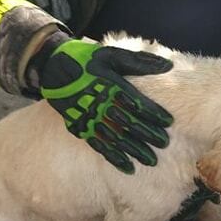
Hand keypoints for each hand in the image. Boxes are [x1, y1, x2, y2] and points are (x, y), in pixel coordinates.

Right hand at [39, 39, 172, 172]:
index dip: (152, 112)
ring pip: (114, 137)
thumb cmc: (86, 59)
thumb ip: (139, 61)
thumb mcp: (112, 54)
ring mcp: (88, 117)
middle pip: (126, 122)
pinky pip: (98, 145)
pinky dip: (113, 157)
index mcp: (109, 84)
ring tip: (150, 160)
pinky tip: (127, 166)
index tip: (168, 121)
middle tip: (164, 144)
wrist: (51, 66)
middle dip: (146, 134)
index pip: (135, 102)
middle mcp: (99, 103)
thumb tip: (168, 66)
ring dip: (133, 149)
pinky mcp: (80, 127)